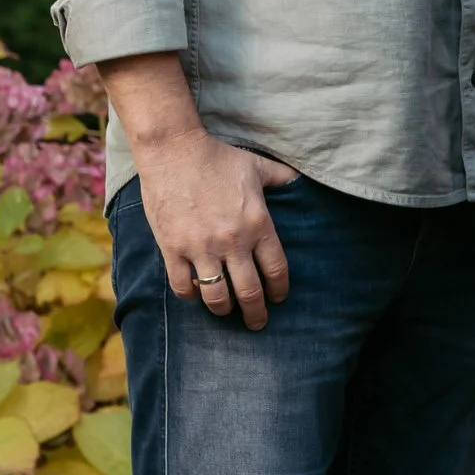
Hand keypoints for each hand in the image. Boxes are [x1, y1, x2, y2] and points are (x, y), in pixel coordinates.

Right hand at [133, 127, 297, 329]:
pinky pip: (183, 287)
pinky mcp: (172, 249)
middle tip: (258, 323)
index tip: (280, 298)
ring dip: (224, 310)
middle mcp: (232, 241)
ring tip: (227, 312)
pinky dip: (191, 295)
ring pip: (216, 296)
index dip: (280, 290)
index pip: (276, 269)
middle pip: (249, 292)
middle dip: (256, 313)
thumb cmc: (218, 158)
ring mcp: (200, 248)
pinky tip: (196, 294)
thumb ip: (281, 178)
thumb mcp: (257, 166)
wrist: (174, 151)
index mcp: (257, 224)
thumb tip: (302, 180)